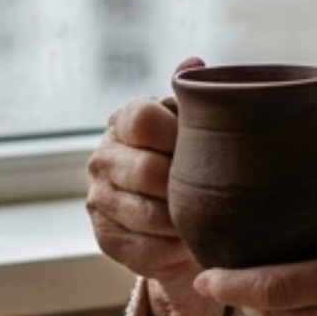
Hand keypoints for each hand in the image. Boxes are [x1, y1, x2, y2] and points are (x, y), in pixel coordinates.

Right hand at [85, 58, 225, 315]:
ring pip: (148, 216)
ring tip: (212, 222)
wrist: (172, 211)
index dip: (177, 135)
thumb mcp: (192, 125)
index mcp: (123, 121)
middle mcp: (102, 159)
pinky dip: (176, 252)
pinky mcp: (105, 240)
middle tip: (217, 192)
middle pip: (147, 172)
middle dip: (185, 185)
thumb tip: (194, 62)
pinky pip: (145, 251)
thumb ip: (194, 96)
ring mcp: (99, 201)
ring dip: (184, 222)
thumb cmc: (188, 157)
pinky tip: (194, 245)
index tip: (203, 148)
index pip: (143, 120)